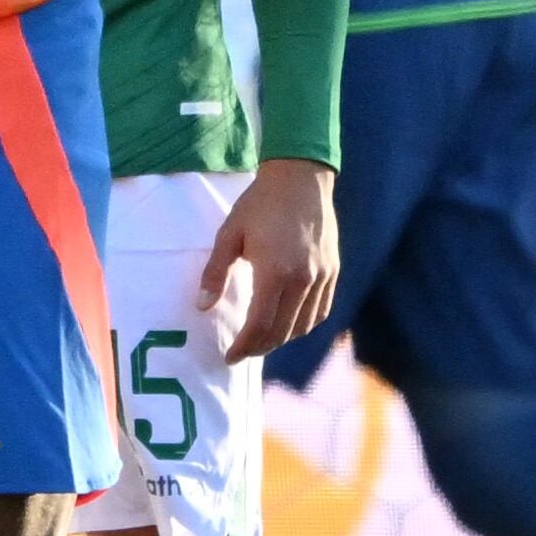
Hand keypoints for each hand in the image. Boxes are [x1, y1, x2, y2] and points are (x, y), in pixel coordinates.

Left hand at [204, 156, 337, 362]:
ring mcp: (322, 277)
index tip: (230, 357)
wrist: (301, 179)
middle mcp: (303, 279)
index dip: (244, 347)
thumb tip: (202, 307)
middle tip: (242, 352)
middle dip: (260, 348)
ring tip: (262, 340)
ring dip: (282, 339)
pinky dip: (304, 324)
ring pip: (304, 325)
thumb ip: (215, 272)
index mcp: (274, 272)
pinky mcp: (333, 271)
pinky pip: (321, 311)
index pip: (260, 325)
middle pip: (283, 331)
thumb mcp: (229, 234)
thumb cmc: (259, 204)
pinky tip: (288, 324)